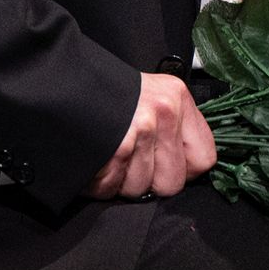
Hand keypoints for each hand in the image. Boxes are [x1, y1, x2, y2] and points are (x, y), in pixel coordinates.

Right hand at [83, 73, 216, 199]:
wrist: (64, 80)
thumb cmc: (109, 91)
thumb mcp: (153, 95)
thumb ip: (174, 128)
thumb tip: (185, 167)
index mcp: (177, 98)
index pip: (204, 159)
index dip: (184, 171)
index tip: (166, 166)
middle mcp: (164, 113)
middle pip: (173, 183)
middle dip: (150, 182)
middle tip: (131, 162)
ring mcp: (139, 130)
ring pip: (140, 189)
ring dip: (121, 182)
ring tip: (110, 154)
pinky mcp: (115, 148)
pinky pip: (111, 189)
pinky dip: (98, 182)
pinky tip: (96, 159)